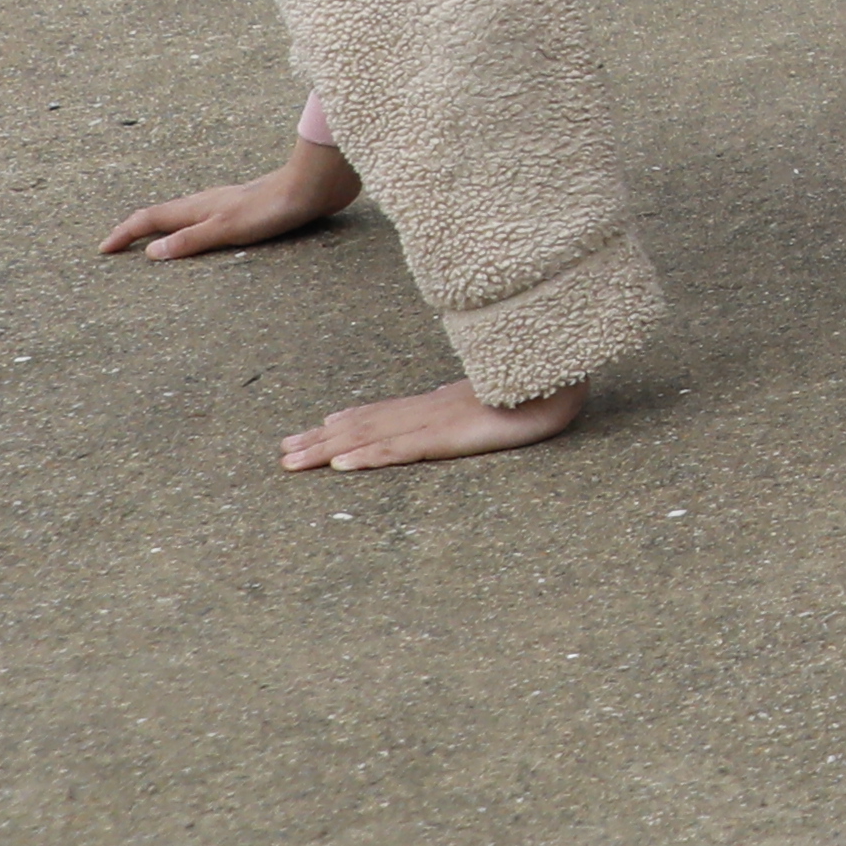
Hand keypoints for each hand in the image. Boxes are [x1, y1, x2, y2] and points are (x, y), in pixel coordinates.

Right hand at [106, 135, 362, 257]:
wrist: (315, 184)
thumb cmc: (273, 206)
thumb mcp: (226, 228)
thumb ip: (190, 241)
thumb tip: (151, 254)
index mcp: (199, 207)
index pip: (151, 219)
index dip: (125, 233)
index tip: (104, 249)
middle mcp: (210, 203)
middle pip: (165, 215)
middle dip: (138, 230)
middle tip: (119, 246)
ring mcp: (230, 204)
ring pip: (187, 216)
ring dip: (166, 229)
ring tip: (154, 242)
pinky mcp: (251, 208)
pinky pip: (209, 220)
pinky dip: (192, 230)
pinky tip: (206, 235)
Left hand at [280, 377, 580, 473]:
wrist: (563, 378)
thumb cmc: (537, 388)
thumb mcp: (495, 397)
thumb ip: (467, 399)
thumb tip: (447, 395)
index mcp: (441, 404)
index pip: (383, 413)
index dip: (346, 421)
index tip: (314, 428)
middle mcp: (430, 410)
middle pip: (365, 424)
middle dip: (321, 439)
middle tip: (283, 453)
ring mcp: (437, 423)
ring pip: (371, 437)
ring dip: (329, 450)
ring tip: (293, 461)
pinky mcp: (451, 436)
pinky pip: (402, 450)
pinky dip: (369, 457)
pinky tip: (343, 467)